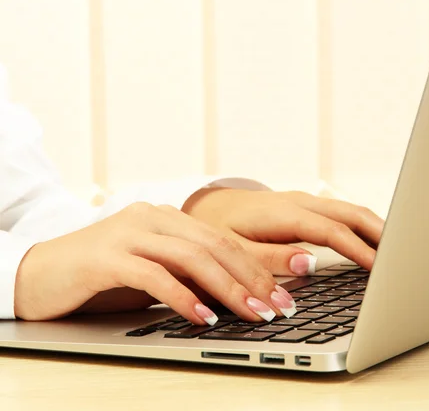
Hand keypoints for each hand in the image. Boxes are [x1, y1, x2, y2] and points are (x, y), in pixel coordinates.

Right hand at [14, 203, 297, 323]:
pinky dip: (183, 297)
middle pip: (214, 245)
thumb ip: (185, 273)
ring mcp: (129, 232)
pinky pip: (154, 275)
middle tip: (278, 307)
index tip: (283, 293)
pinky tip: (203, 317)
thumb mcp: (150, 268)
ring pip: (191, 257)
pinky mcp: (107, 256)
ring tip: (252, 314)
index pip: (221, 238)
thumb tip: (233, 294)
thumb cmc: (100, 273)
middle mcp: (151, 217)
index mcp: (165, 216)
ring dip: (228, 288)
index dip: (256, 265)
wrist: (40, 270)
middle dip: (251, 278)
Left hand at [183, 189, 383, 273]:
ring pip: (348, 210)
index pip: (330, 231)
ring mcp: (302, 202)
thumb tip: (310, 262)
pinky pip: (340, 213)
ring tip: (395, 251)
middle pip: (348, 212)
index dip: (357, 249)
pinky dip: (361, 225)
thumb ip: (268, 258)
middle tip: (400, 257)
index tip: (379, 268)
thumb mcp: (233, 247)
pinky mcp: (304, 207)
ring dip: (374, 227)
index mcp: (282, 213)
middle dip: (378, 232)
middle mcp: (297, 202)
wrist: (209, 206)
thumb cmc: (218, 228)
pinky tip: (370, 241)